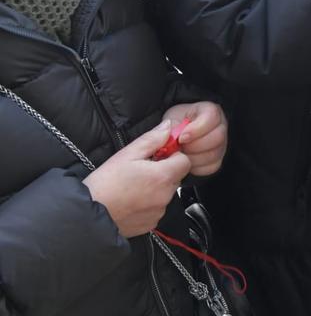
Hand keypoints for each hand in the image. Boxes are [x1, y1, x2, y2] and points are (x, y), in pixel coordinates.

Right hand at [83, 121, 191, 236]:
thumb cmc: (104, 183)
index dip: (172, 156)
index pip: (185, 161)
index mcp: (163, 176)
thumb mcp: (126, 154)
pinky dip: (148, 204)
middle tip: (140, 170)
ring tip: (132, 186)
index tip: (157, 156)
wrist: (86, 215)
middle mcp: (165, 196)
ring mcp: (158, 212)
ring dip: (156, 188)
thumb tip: (168, 127)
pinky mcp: (150, 223)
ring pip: (166, 193)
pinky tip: (130, 200)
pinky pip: (156, 209)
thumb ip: (152, 139)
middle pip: (176, 177)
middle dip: (163, 171)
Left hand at [161, 101, 226, 176]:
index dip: (197, 128)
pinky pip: (210, 167)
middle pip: (217, 137)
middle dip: (194, 145)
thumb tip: (170, 132)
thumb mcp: (170, 119)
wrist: (176, 138)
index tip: (181, 137)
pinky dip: (196, 167)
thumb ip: (170, 125)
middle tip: (179, 147)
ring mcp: (221, 144)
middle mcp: (220, 127)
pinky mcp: (217, 160)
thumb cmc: (176, 125)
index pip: (212, 116)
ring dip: (193, 157)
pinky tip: (187, 161)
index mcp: (210, 112)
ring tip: (181, 154)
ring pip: (213, 154)